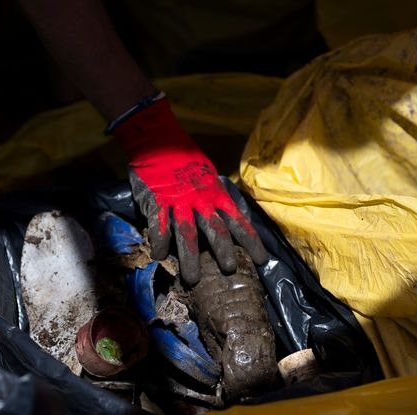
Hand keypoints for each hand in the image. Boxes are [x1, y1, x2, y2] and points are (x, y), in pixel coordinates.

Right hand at [113, 97, 267, 284]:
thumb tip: (226, 212)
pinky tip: (159, 257)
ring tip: (193, 279)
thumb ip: (214, 194)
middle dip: (224, 251)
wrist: (156, 139)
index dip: (251, 241)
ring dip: (190, 258)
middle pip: (216, 229)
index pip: (238, 220)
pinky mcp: (155, 202)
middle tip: (230, 270)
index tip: (261, 260)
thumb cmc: (183, 156)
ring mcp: (177, 202)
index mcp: (215, 193)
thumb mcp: (207, 173)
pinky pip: (158, 226)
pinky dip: (159, 243)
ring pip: (187, 234)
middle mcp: (200, 199)